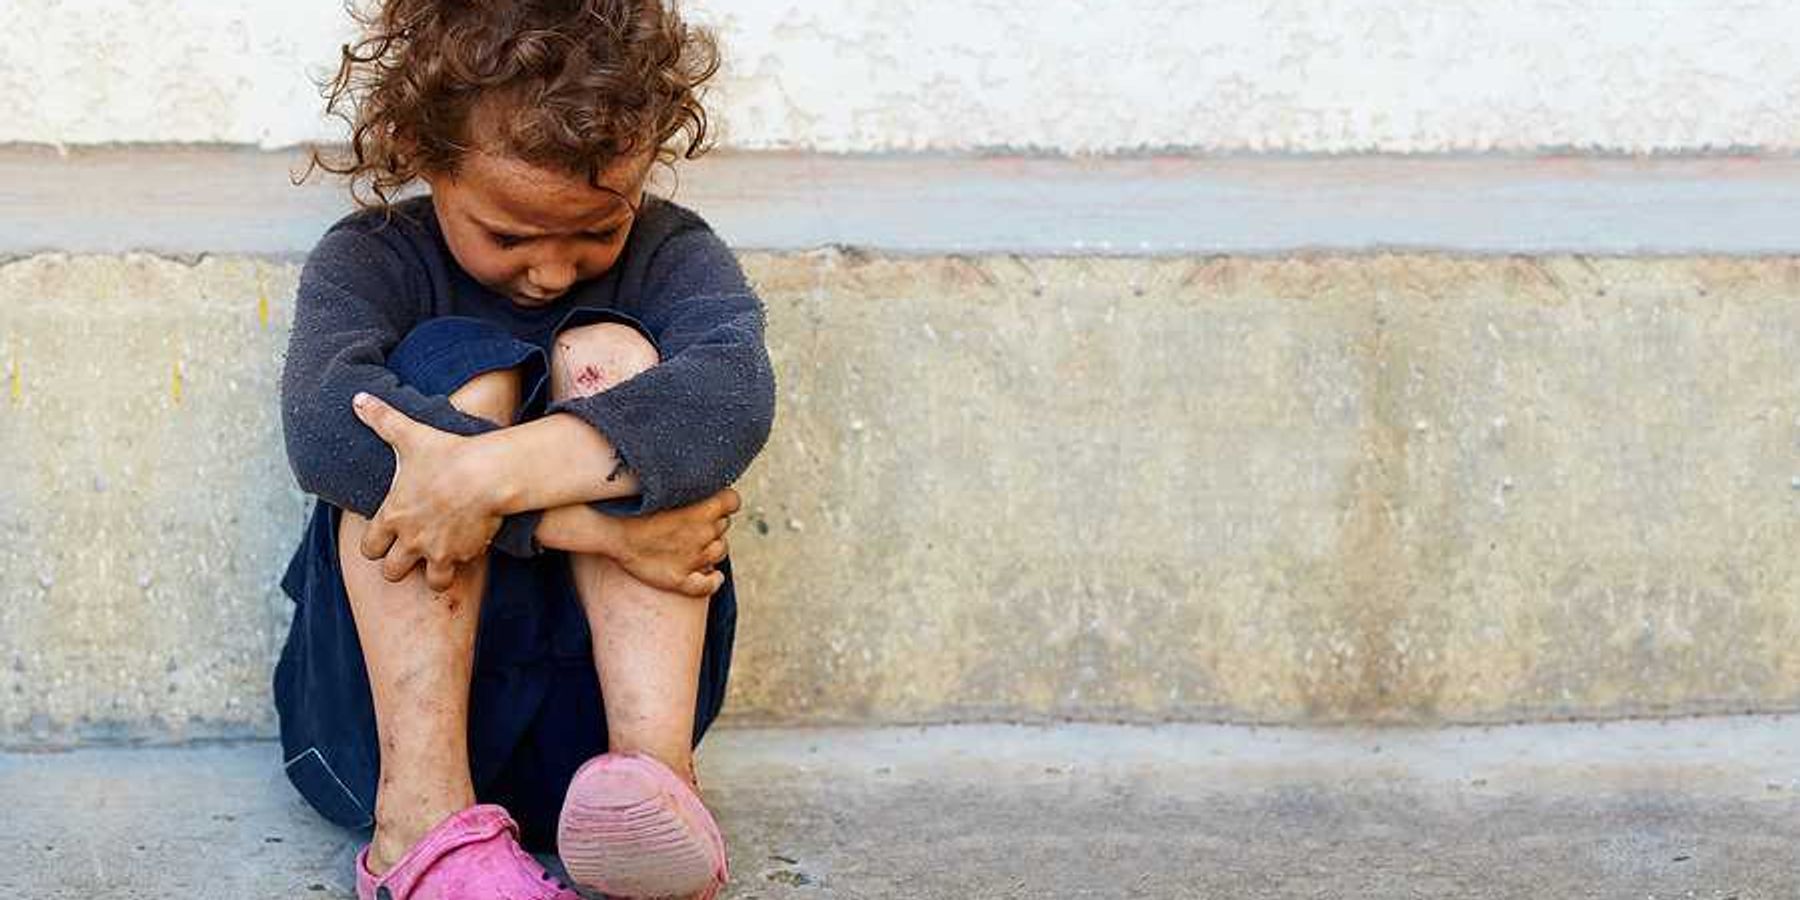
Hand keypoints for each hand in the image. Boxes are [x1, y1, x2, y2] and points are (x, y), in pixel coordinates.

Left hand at [352, 392, 502, 591]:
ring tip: (443, 556)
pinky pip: (460, 569)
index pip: (369, 548)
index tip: (388, 535)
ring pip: (430, 581)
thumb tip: (358, 398)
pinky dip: (464, 560)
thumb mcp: (410, 435)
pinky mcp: (465, 556)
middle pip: (392, 572)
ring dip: (435, 572)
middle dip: (400, 564)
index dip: (377, 544)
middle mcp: (410, 540)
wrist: (486, 475)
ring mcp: (438, 551)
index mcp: (392, 516)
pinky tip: (470, 543)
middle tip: (414, 549)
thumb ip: (382, 420)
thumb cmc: (446, 454)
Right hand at [613, 488, 740, 596]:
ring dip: (712, 546)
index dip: (723, 501)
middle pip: (724, 525)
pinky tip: (711, 575)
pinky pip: (709, 584)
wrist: (607, 528)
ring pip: (720, 551)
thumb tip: (701, 480)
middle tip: (691, 520)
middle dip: (713, 522)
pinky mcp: (680, 579)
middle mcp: (703, 533)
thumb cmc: (631, 502)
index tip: (711, 501)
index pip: (732, 501)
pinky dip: (713, 580)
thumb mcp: (665, 485)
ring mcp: (694, 558)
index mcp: (703, 508)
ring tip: (693, 542)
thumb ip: (688, 483)